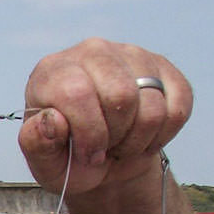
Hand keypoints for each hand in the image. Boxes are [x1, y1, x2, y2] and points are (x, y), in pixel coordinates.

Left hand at [19, 38, 191, 197]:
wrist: (103, 161)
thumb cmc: (67, 158)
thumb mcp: (44, 162)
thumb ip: (36, 144)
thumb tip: (51, 120)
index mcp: (52, 71)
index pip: (77, 93)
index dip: (88, 133)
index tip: (88, 154)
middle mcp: (91, 52)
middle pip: (120, 96)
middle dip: (115, 137)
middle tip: (104, 149)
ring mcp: (130, 54)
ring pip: (151, 105)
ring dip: (138, 140)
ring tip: (120, 144)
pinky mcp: (163, 68)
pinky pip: (178, 108)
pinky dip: (163, 135)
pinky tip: (144, 137)